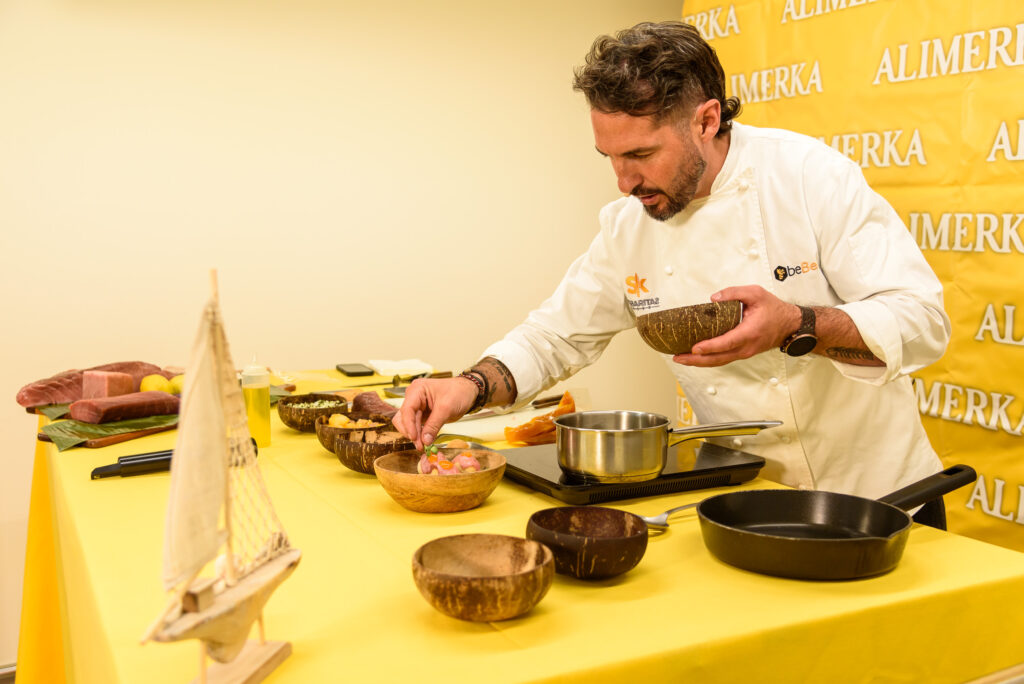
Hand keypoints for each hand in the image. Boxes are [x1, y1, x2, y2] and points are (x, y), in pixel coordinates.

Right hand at [392, 377, 478, 448]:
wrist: (468, 392)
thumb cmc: (459, 392)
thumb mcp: (446, 408)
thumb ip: (434, 425)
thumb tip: (425, 441)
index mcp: (417, 390)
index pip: (407, 409)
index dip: (409, 425)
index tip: (414, 438)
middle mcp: (414, 397)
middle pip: (404, 417)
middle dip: (411, 432)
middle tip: (420, 445)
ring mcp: (417, 406)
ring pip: (408, 423)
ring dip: (414, 435)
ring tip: (423, 446)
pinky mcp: (422, 414)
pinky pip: (416, 426)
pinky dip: (419, 434)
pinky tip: (424, 442)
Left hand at [672, 285, 800, 366]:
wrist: (789, 325)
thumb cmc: (773, 309)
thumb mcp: (756, 293)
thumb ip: (734, 293)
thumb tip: (713, 298)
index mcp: (750, 332)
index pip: (727, 342)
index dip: (710, 347)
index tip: (695, 348)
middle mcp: (746, 347)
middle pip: (718, 358)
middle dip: (696, 359)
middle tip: (678, 358)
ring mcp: (744, 353)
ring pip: (719, 361)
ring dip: (699, 362)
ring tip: (680, 359)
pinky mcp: (742, 353)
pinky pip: (722, 359)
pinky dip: (707, 360)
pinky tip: (695, 357)